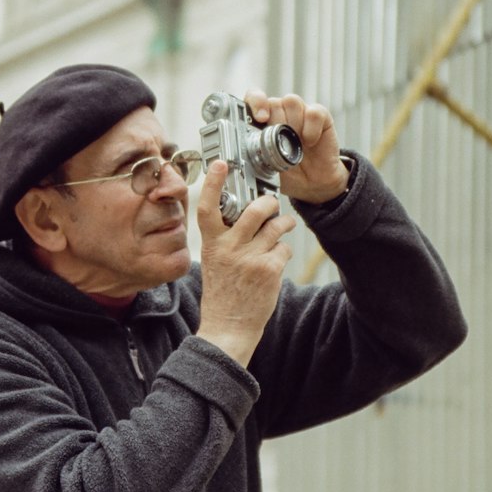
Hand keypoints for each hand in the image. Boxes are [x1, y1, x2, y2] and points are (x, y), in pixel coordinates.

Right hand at [195, 161, 296, 366]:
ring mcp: (250, 258)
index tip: (220, 164)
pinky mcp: (269, 270)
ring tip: (283, 226)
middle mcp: (229, 248)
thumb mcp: (212, 262)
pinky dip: (283, 253)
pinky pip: (284, 249)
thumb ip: (223, 240)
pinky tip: (276, 261)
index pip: (207, 207)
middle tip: (272, 204)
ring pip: (276, 227)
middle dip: (269, 202)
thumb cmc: (221, 294)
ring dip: (284, 224)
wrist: (228, 327)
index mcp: (211, 244)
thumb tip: (243, 217)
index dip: (212, 183)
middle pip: (255, 209)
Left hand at [243, 89, 349, 204]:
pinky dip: (311, 128)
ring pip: (292, 101)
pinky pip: (314, 112)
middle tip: (281, 143)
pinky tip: (310, 142)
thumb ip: (252, 154)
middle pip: (273, 102)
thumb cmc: (286, 172)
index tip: (261, 118)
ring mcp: (300, 113)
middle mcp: (280, 113)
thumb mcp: (264, 167)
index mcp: (263, 121)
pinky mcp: (320, 117)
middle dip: (276, 122)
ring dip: (293, 124)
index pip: (254, 98)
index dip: (256, 102)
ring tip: (296, 143)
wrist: (311, 184)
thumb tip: (237, 152)